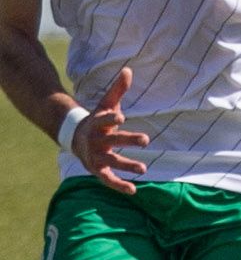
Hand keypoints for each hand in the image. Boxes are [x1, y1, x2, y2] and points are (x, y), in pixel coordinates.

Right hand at [66, 68, 146, 191]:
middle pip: (112, 140)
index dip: (111, 119)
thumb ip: (117, 90)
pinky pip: (107, 179)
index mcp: (97, 123)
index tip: (121, 117)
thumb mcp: (106, 104)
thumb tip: (129, 70)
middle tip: (146, 139)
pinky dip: (118, 185)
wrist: (76, 137)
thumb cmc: (98, 120)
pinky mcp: (97, 169)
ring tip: (144, 169)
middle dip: (127, 140)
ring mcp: (95, 156)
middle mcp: (95, 140)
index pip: (104, 120)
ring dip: (127, 165)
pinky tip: (133, 190)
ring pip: (111, 161)